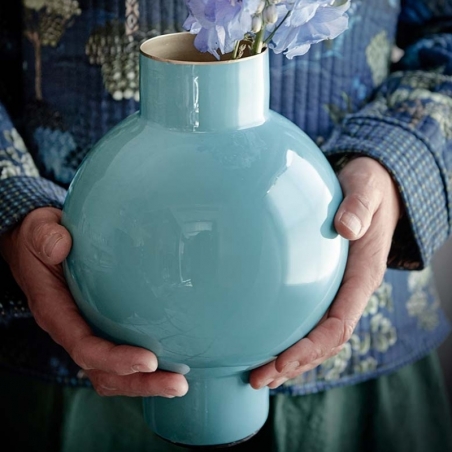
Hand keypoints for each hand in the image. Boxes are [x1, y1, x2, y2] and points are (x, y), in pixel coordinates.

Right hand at [0, 207, 187, 397]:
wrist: (37, 245)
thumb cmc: (39, 238)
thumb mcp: (37, 230)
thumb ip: (46, 236)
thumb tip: (61, 246)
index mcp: (55, 312)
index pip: (84, 347)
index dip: (116, 359)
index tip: (150, 361)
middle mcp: (70, 329)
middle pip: (103, 371)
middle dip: (139, 382)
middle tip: (177, 385)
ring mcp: (85, 331)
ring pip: (112, 372)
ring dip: (145, 382)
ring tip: (179, 383)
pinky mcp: (99, 325)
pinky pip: (119, 355)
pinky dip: (143, 368)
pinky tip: (170, 363)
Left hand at [249, 157, 400, 388]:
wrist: (373, 189)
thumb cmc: (369, 188)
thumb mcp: (367, 189)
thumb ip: (359, 207)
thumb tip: (346, 227)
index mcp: (363, 276)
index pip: (339, 323)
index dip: (312, 347)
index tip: (282, 360)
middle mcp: (350, 291)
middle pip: (324, 341)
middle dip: (293, 364)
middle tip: (257, 379)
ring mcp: (338, 291)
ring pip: (316, 337)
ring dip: (288, 361)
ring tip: (256, 377)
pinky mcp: (325, 285)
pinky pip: (308, 319)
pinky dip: (288, 339)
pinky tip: (264, 347)